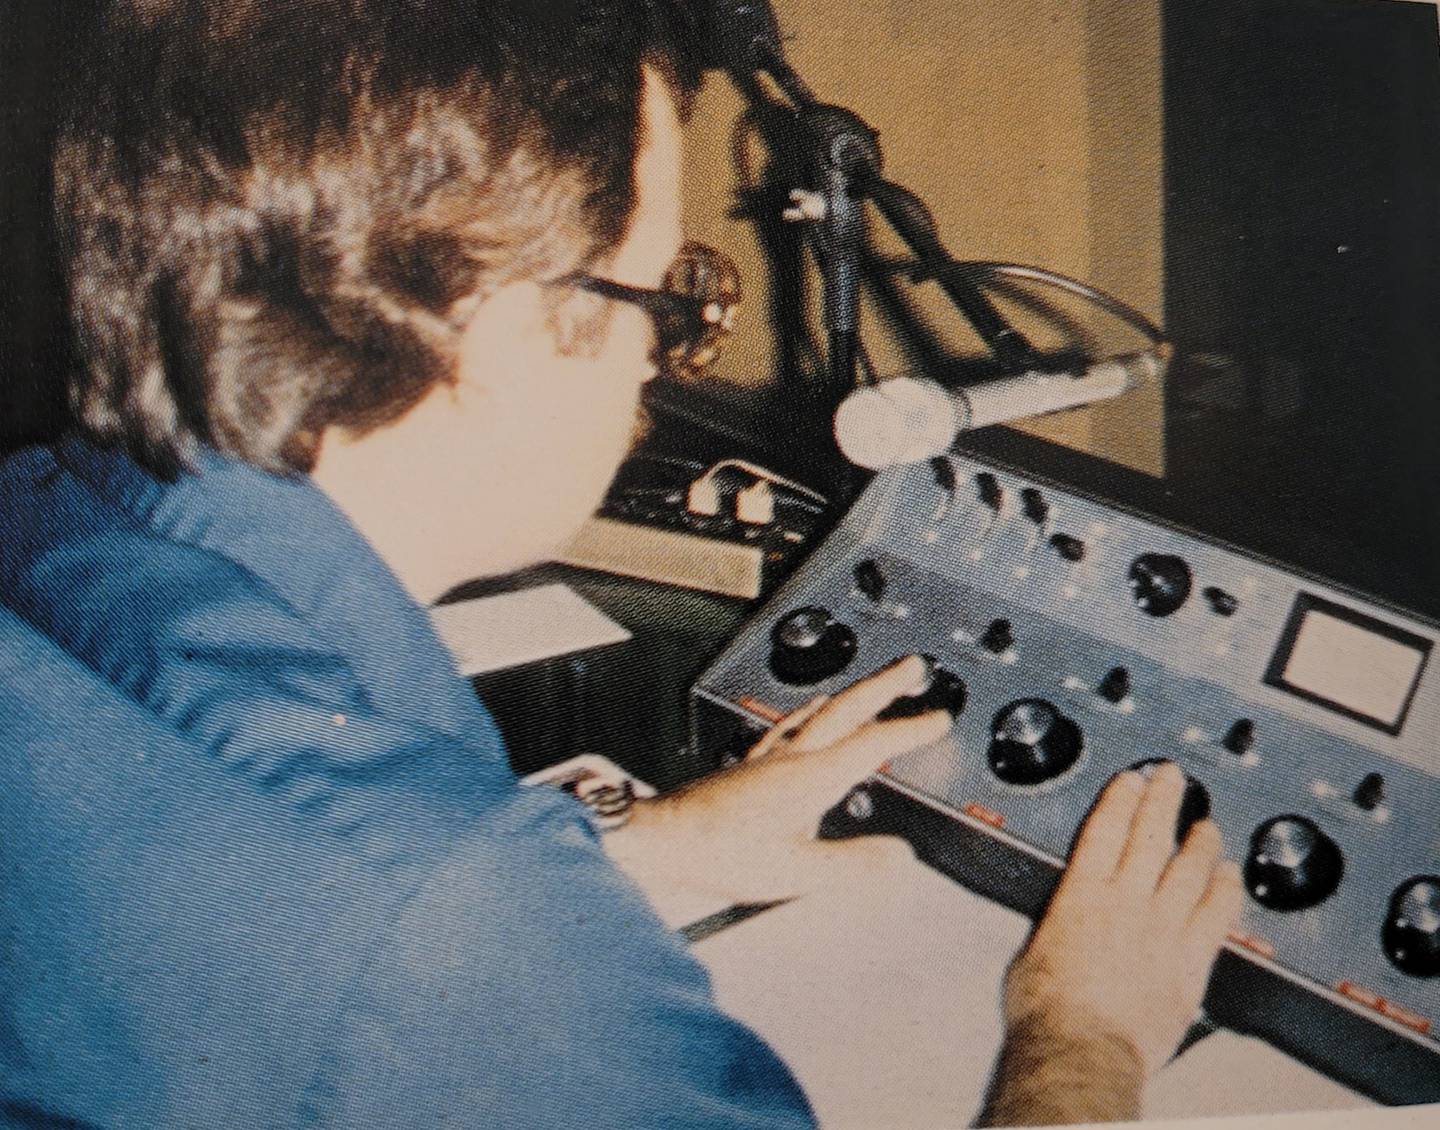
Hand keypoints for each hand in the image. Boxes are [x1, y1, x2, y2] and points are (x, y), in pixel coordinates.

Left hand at [605, 655, 951, 916]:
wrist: (659, 840)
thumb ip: (850, 864)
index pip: (870, 745)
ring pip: (818, 713)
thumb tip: (897, 856)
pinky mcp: (747, 767)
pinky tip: (806, 716)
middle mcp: (789, 758)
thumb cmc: (716, 855)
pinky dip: (810, 714)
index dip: (908, 730)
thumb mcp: (793, 872)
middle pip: (845, 710)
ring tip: (872, 686)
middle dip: (883, 687)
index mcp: (808, 778)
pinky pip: (789, 727)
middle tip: (912, 668)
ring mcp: (766, 758)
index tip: (938, 718)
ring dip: (851, 696)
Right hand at [1001, 762, 1244, 1076]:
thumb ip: (1056, 930)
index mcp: (1082, 896)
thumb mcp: (1034, 954)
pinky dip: (1224, 892)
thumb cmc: (1047, 1012)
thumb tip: (1058, 929)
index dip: (1120, 800)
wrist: (1081, 1049)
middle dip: (1162, 800)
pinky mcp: (1189, 963)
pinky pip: (1215, 917)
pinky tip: (1230, 877)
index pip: (1105, 831)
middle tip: (1172, 777)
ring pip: (1189, 871)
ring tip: (1207, 823)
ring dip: (1199, 841)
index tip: (1131, 780)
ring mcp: (1163, 931)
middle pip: (1149, 838)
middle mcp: (1126, 903)